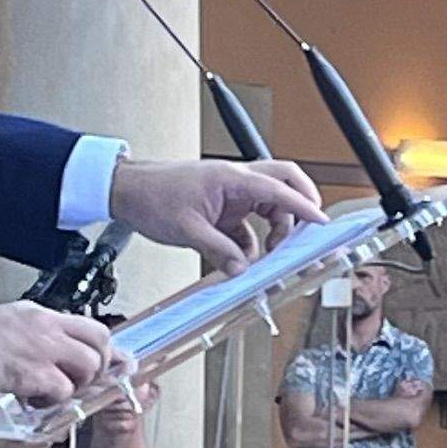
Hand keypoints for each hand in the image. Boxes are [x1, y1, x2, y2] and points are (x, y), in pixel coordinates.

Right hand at [0, 304, 118, 405]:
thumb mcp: (4, 324)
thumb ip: (33, 335)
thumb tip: (51, 350)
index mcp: (39, 314)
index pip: (90, 325)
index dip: (104, 347)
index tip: (113, 360)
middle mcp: (46, 327)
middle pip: (100, 342)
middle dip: (98, 365)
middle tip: (81, 380)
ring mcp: (43, 349)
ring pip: (88, 366)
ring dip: (75, 384)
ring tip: (51, 390)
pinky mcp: (34, 372)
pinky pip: (63, 390)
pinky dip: (52, 400)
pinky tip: (32, 399)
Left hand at [108, 156, 329, 271]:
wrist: (125, 190)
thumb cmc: (151, 196)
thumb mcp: (187, 229)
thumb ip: (219, 251)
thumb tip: (242, 269)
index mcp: (231, 178)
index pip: (279, 189)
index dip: (304, 207)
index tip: (322, 222)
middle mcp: (236, 181)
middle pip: (284, 182)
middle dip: (301, 203)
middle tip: (309, 228)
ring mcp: (230, 193)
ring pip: (269, 205)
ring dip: (275, 228)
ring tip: (270, 253)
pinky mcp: (221, 207)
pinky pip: (248, 224)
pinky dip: (251, 242)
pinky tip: (242, 258)